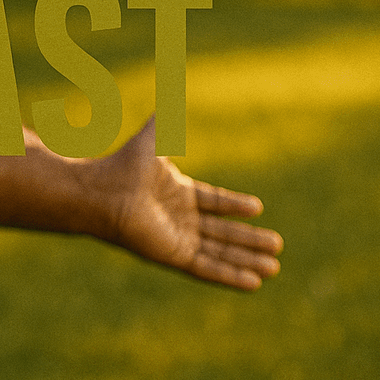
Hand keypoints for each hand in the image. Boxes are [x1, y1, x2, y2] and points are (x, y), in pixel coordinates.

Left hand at [97, 118, 282, 289]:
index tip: (258, 208)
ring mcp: (178, 238)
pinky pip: (209, 268)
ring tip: (274, 268)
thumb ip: (163, 123)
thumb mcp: (151, 142)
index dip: (235, 206)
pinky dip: (231, 276)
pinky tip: (254, 283)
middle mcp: (180, 218)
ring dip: (246, 260)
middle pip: (223, 232)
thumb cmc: (122, 167)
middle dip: (249, 240)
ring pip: (221, 252)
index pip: (214, 202)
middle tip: (277, 246)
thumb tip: (167, 96)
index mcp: (177, 193)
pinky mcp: (175, 255)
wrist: (102, 192)